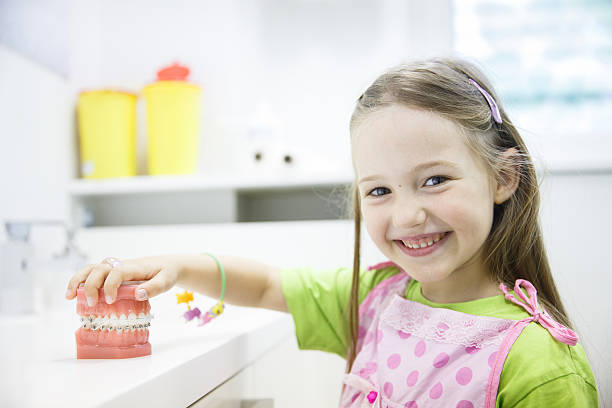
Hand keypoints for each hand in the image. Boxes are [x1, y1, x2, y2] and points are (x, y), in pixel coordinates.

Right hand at [65, 256, 180, 305]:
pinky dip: (79, 282)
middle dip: (91, 285)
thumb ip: (155, 287)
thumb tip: (138, 294)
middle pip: (99, 269)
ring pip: (91, 268)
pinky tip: (73, 295)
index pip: (117, 272)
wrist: (167, 265)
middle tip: (93, 304)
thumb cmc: (166, 273)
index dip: (110, 285)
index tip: (110, 301)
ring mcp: (114, 268)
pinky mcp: (110, 274)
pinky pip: (91, 274)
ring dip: (77, 280)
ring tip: (69, 297)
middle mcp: (121, 265)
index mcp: (134, 267)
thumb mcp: (166, 281)